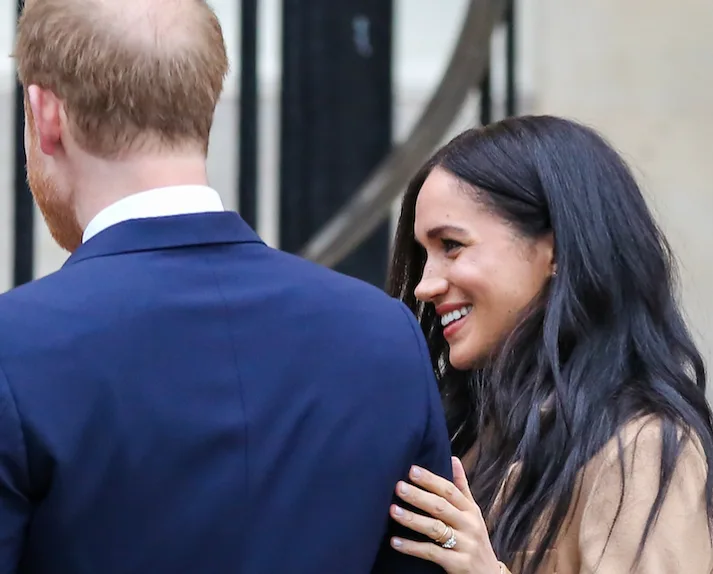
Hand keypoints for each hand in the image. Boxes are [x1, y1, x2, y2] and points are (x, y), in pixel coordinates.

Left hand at [389, 457, 502, 573]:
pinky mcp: (458, 564)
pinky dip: (412, 547)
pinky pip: (431, 553)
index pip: (449, 490)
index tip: (412, 470)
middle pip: (441, 507)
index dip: (431, 480)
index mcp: (470, 510)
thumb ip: (462, 488)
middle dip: (419, 496)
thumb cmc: (475, 540)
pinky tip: (395, 542)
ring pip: (435, 529)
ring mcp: (464, 545)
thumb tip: (453, 458)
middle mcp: (469, 525)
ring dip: (413, 519)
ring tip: (393, 511)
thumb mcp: (473, 513)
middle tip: (399, 486)